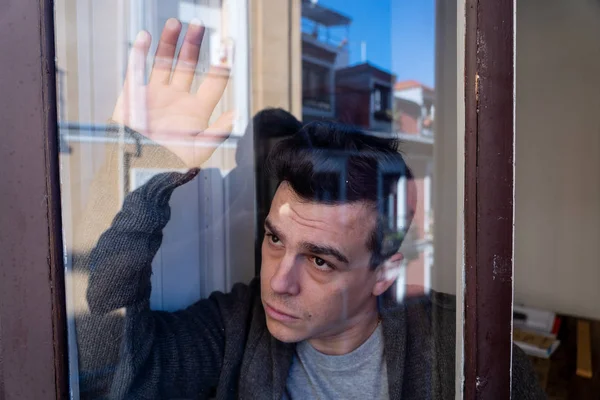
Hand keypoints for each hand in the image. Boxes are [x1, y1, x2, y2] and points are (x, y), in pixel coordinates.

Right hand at [111, 18, 232, 167]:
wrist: (139, 170)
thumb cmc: (172, 164)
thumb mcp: (200, 151)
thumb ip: (218, 132)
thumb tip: (236, 114)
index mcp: (197, 110)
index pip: (213, 82)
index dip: (221, 66)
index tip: (227, 49)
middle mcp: (178, 98)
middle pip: (188, 65)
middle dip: (194, 45)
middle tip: (198, 26)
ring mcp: (156, 94)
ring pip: (164, 62)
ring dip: (169, 43)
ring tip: (176, 23)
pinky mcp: (135, 95)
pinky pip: (137, 70)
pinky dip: (139, 53)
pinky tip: (145, 37)